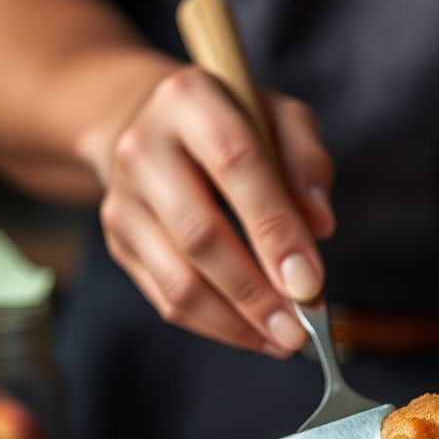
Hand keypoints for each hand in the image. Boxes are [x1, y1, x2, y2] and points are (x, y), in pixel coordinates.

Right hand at [98, 66, 333, 354]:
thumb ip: (307, 163)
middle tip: (299, 329)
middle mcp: (143, 148)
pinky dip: (215, 326)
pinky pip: (166, 299)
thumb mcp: (280, 118)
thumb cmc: (233, 125)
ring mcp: (122, 199)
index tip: (310, 282)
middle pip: (200, 234)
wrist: (150, 126)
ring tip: (281, 339)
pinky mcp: (118, 241)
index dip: (275, 230)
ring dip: (235, 322)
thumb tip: (319, 227)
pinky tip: (253, 333)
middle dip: (255, 292)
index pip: (236, 165)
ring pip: (178, 280)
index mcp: (189, 99)